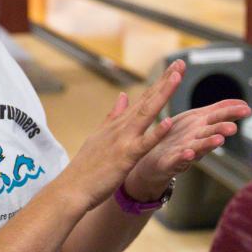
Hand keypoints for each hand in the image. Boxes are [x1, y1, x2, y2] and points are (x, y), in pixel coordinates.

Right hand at [56, 60, 187, 211]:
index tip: (173, 68)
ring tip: (176, 78)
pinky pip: (144, 143)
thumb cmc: (85, 168)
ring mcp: (123, 140)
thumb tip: (123, 97)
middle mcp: (121, 127)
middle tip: (180, 63)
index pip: (143, 98)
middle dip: (165, 81)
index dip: (159, 83)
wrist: (71, 188)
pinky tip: (168, 121)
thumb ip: (113, 116)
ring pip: (147, 113)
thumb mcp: (99, 136)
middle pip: (147, 99)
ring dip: (162, 95)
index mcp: (118, 123)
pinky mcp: (125, 157)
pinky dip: (156, 132)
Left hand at [122, 98, 251, 200]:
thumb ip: (218, 111)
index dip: (232, 113)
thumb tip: (241, 102)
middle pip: (211, 133)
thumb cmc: (179, 137)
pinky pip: (178, 160)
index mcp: (201, 126)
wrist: (154, 159)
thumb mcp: (198, 119)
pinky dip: (184, 157)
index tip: (247, 109)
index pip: (218, 117)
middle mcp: (197, 139)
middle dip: (222, 130)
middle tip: (234, 127)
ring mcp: (185, 151)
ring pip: (199, 147)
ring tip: (219, 140)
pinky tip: (188, 152)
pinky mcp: (171, 162)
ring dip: (209, 144)